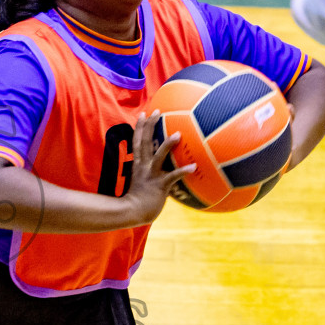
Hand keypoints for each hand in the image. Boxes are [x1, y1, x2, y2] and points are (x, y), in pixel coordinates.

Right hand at [123, 110, 195, 225]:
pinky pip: (172, 177)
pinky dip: (183, 171)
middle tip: (157, 112)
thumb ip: (149, 174)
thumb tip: (161, 170)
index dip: (140, 127)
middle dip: (150, 125)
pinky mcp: (160, 186)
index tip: (144, 113)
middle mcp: (143, 166)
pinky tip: (194, 167)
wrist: (130, 213)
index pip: (137, 141)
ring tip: (178, 134)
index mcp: (138, 164)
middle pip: (145, 142)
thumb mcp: (140, 183)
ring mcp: (151, 175)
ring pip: (159, 156)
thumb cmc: (137, 201)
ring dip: (168, 144)